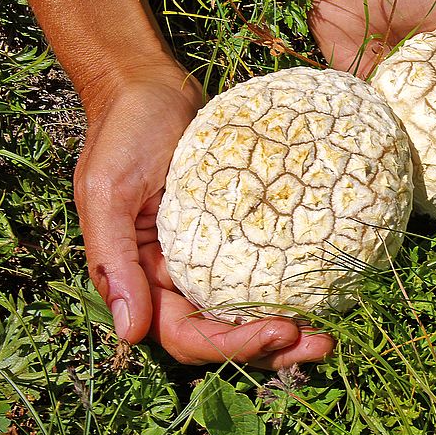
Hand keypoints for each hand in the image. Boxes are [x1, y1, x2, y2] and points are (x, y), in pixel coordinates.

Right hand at [72, 59, 335, 367]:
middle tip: (321, 344)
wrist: (149, 86)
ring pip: (245, 311)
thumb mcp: (107, 192)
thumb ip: (112, 261)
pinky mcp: (233, 232)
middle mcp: (173, 278)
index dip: (229, 345)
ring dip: (285, 330)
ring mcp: (206, 257)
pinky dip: (287, 286)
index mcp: (140, 278)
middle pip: (222, 333)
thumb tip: (128, 334)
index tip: (280, 332)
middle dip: (269, 348)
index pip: (183, 334)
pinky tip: (322, 289)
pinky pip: (260, 270)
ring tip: (328, 334)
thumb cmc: (123, 133)